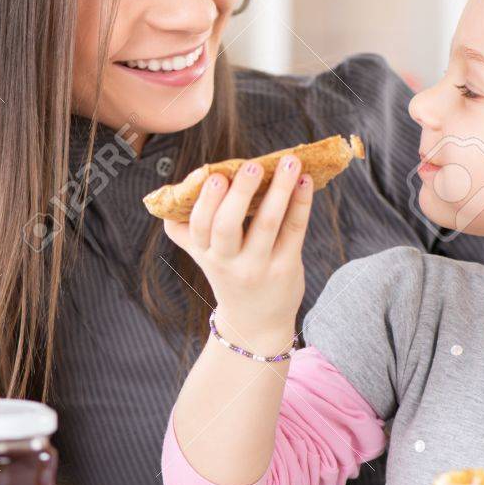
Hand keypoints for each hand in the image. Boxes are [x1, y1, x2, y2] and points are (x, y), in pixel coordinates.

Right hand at [163, 155, 312, 348]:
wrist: (255, 322)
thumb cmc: (229, 274)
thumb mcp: (202, 256)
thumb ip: (188, 228)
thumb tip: (178, 188)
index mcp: (205, 253)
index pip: (199, 226)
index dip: (206, 200)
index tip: (215, 174)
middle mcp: (228, 262)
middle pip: (227, 226)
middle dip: (239, 194)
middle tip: (252, 167)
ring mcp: (258, 266)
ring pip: (267, 224)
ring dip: (280, 189)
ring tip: (290, 161)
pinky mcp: (286, 267)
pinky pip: (293, 230)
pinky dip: (300, 203)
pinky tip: (305, 181)